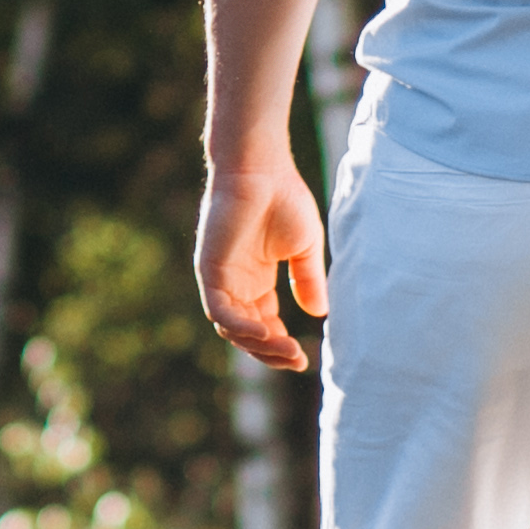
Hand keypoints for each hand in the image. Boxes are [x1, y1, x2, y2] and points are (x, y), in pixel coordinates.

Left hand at [193, 148, 327, 371]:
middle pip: (248, 334)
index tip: (303, 358)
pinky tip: (267, 334)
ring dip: (260, 345)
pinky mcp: (210, 271)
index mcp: (256, 280)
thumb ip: (308, 280)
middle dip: (272, 353)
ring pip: (232, 329)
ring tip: (288, 352)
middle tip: (297, 361)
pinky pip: (221, 311)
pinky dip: (241, 327)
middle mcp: (236, 284)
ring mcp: (221, 279)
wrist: (261, 167)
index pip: (264, 325)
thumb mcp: (305, 247)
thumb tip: (319, 314)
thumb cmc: (283, 197)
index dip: (281, 346)